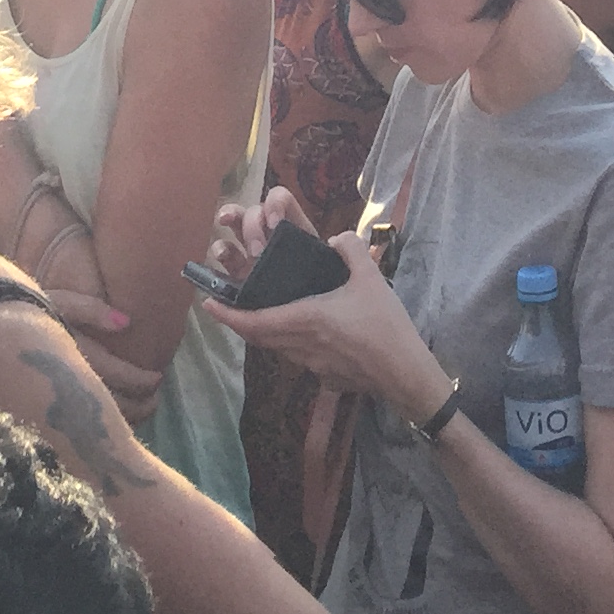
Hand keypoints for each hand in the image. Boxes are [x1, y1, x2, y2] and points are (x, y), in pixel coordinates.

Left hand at [221, 253, 437, 394]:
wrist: (406, 374)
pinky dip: (287, 344)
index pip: (254, 320)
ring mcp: (312, 365)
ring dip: (262, 333)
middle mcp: (301, 345)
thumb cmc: (386, 326)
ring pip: (276, 348)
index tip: (207, 305)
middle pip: (258, 337)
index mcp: (305, 319)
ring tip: (258, 316)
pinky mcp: (325, 376)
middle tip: (226, 309)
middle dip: (238, 323)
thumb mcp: (371, 279)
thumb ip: (351, 249)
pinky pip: (297, 358)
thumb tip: (336, 236)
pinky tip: (299, 333)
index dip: (227, 314)